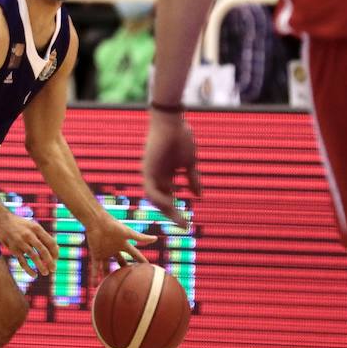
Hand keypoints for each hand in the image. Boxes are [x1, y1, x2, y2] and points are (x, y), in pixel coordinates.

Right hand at [0, 214, 57, 276]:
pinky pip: (23, 262)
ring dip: (41, 266)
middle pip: (43, 250)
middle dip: (50, 261)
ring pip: (34, 257)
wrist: (1, 220)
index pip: (50, 242)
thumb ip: (43, 236)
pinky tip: (34, 275)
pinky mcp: (13, 249)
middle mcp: (29, 235)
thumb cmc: (20, 224)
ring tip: (45, 273)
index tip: (56, 259)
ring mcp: (21, 242)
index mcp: (36, 228)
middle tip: (54, 269)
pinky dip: (29, 270)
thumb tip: (56, 249)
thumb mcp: (32, 226)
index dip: (55, 252)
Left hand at [85, 217, 154, 282]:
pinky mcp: (96, 254)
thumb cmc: (113, 226)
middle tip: (130, 280)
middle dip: (124, 269)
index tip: (147, 267)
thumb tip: (156, 238)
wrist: (97, 222)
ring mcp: (104, 252)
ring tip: (111, 286)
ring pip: (107, 267)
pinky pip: (95, 267)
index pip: (134, 254)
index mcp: (123, 244)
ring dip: (108, 276)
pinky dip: (95, 275)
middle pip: (121, 262)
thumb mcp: (128, 233)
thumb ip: (141, 238)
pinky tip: (95, 285)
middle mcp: (114, 249)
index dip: (140, 260)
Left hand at [141, 110, 198, 228]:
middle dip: (173, 214)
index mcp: (166, 175)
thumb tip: (199, 196)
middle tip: (184, 226)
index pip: (170, 197)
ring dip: (166, 209)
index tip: (187, 222)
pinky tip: (170, 202)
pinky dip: (160, 197)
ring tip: (178, 218)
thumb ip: (193, 179)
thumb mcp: (190, 163)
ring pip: (154, 198)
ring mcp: (151, 173)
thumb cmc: (181, 137)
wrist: (172, 121)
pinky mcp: (147, 168)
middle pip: (162, 201)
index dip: (177, 210)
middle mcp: (157, 176)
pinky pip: (150, 189)